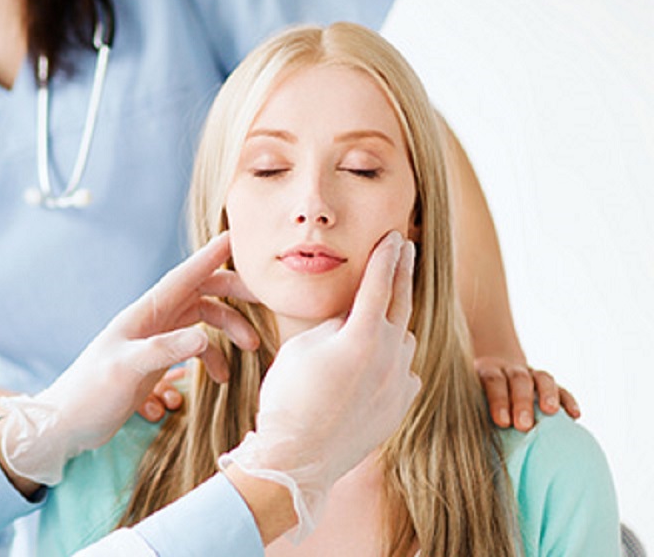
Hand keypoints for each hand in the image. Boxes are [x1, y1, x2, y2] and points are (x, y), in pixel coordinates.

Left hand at [0, 233, 258, 484]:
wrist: (68, 423)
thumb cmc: (91, 393)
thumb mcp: (126, 371)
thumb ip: (164, 351)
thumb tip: (204, 337)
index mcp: (144, 314)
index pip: (183, 278)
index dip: (209, 257)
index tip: (236, 237)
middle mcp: (152, 321)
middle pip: (201, 293)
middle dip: (234, 293)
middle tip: (267, 302)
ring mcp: (156, 340)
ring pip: (203, 320)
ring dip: (229, 330)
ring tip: (252, 350)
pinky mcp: (158, 362)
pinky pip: (195, 348)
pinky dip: (213, 357)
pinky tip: (220, 379)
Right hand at [220, 231, 420, 541]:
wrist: (297, 459)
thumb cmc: (288, 398)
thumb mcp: (301, 346)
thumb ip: (333, 325)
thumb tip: (351, 319)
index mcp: (360, 337)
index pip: (379, 283)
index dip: (385, 256)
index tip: (393, 236)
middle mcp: (388, 357)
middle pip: (402, 304)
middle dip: (403, 273)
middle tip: (407, 249)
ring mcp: (399, 385)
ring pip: (402, 341)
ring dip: (390, 327)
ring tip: (374, 322)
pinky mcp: (400, 407)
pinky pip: (403, 373)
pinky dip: (391, 364)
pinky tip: (373, 367)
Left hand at [474, 357, 579, 430]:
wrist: (494, 372)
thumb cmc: (478, 396)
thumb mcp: (469, 397)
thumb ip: (470, 411)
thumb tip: (465, 440)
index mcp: (488, 371)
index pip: (493, 381)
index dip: (498, 400)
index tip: (502, 422)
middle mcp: (511, 369)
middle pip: (519, 380)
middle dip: (522, 402)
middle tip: (523, 425)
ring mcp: (531, 373)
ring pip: (542, 378)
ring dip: (548, 395)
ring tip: (551, 412)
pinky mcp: (548, 382)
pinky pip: (562, 388)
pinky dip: (568, 400)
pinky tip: (575, 415)